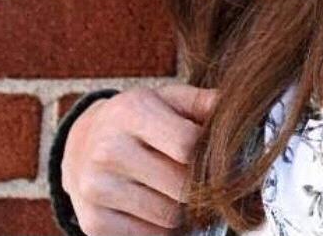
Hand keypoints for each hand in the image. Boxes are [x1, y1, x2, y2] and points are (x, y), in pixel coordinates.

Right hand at [61, 84, 217, 235]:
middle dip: (201, 186)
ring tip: (181, 193)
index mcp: (131, 112)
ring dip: (185, 210)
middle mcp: (108, 149)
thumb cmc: (140, 121)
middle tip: (206, 181)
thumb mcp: (169, 100)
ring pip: (170, 216)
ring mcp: (97, 188)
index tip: (218, 157)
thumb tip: (239, 113)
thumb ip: (205, 103)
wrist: (83, 147)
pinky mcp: (93, 222)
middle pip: (182, 185)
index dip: (211, 154)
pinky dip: (163, 229)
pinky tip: (159, 208)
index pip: (188, 143)